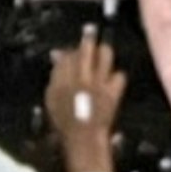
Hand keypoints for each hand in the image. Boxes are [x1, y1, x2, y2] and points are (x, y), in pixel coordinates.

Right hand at [44, 31, 124, 171]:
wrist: (83, 137)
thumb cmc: (64, 120)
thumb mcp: (51, 97)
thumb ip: (55, 76)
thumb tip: (57, 56)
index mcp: (63, 78)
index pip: (67, 54)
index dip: (70, 49)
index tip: (72, 50)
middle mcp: (81, 77)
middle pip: (85, 49)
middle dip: (88, 39)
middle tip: (90, 34)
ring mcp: (98, 84)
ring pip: (105, 56)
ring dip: (104, 52)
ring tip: (103, 51)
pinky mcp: (112, 92)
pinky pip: (119, 76)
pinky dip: (117, 77)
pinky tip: (113, 79)